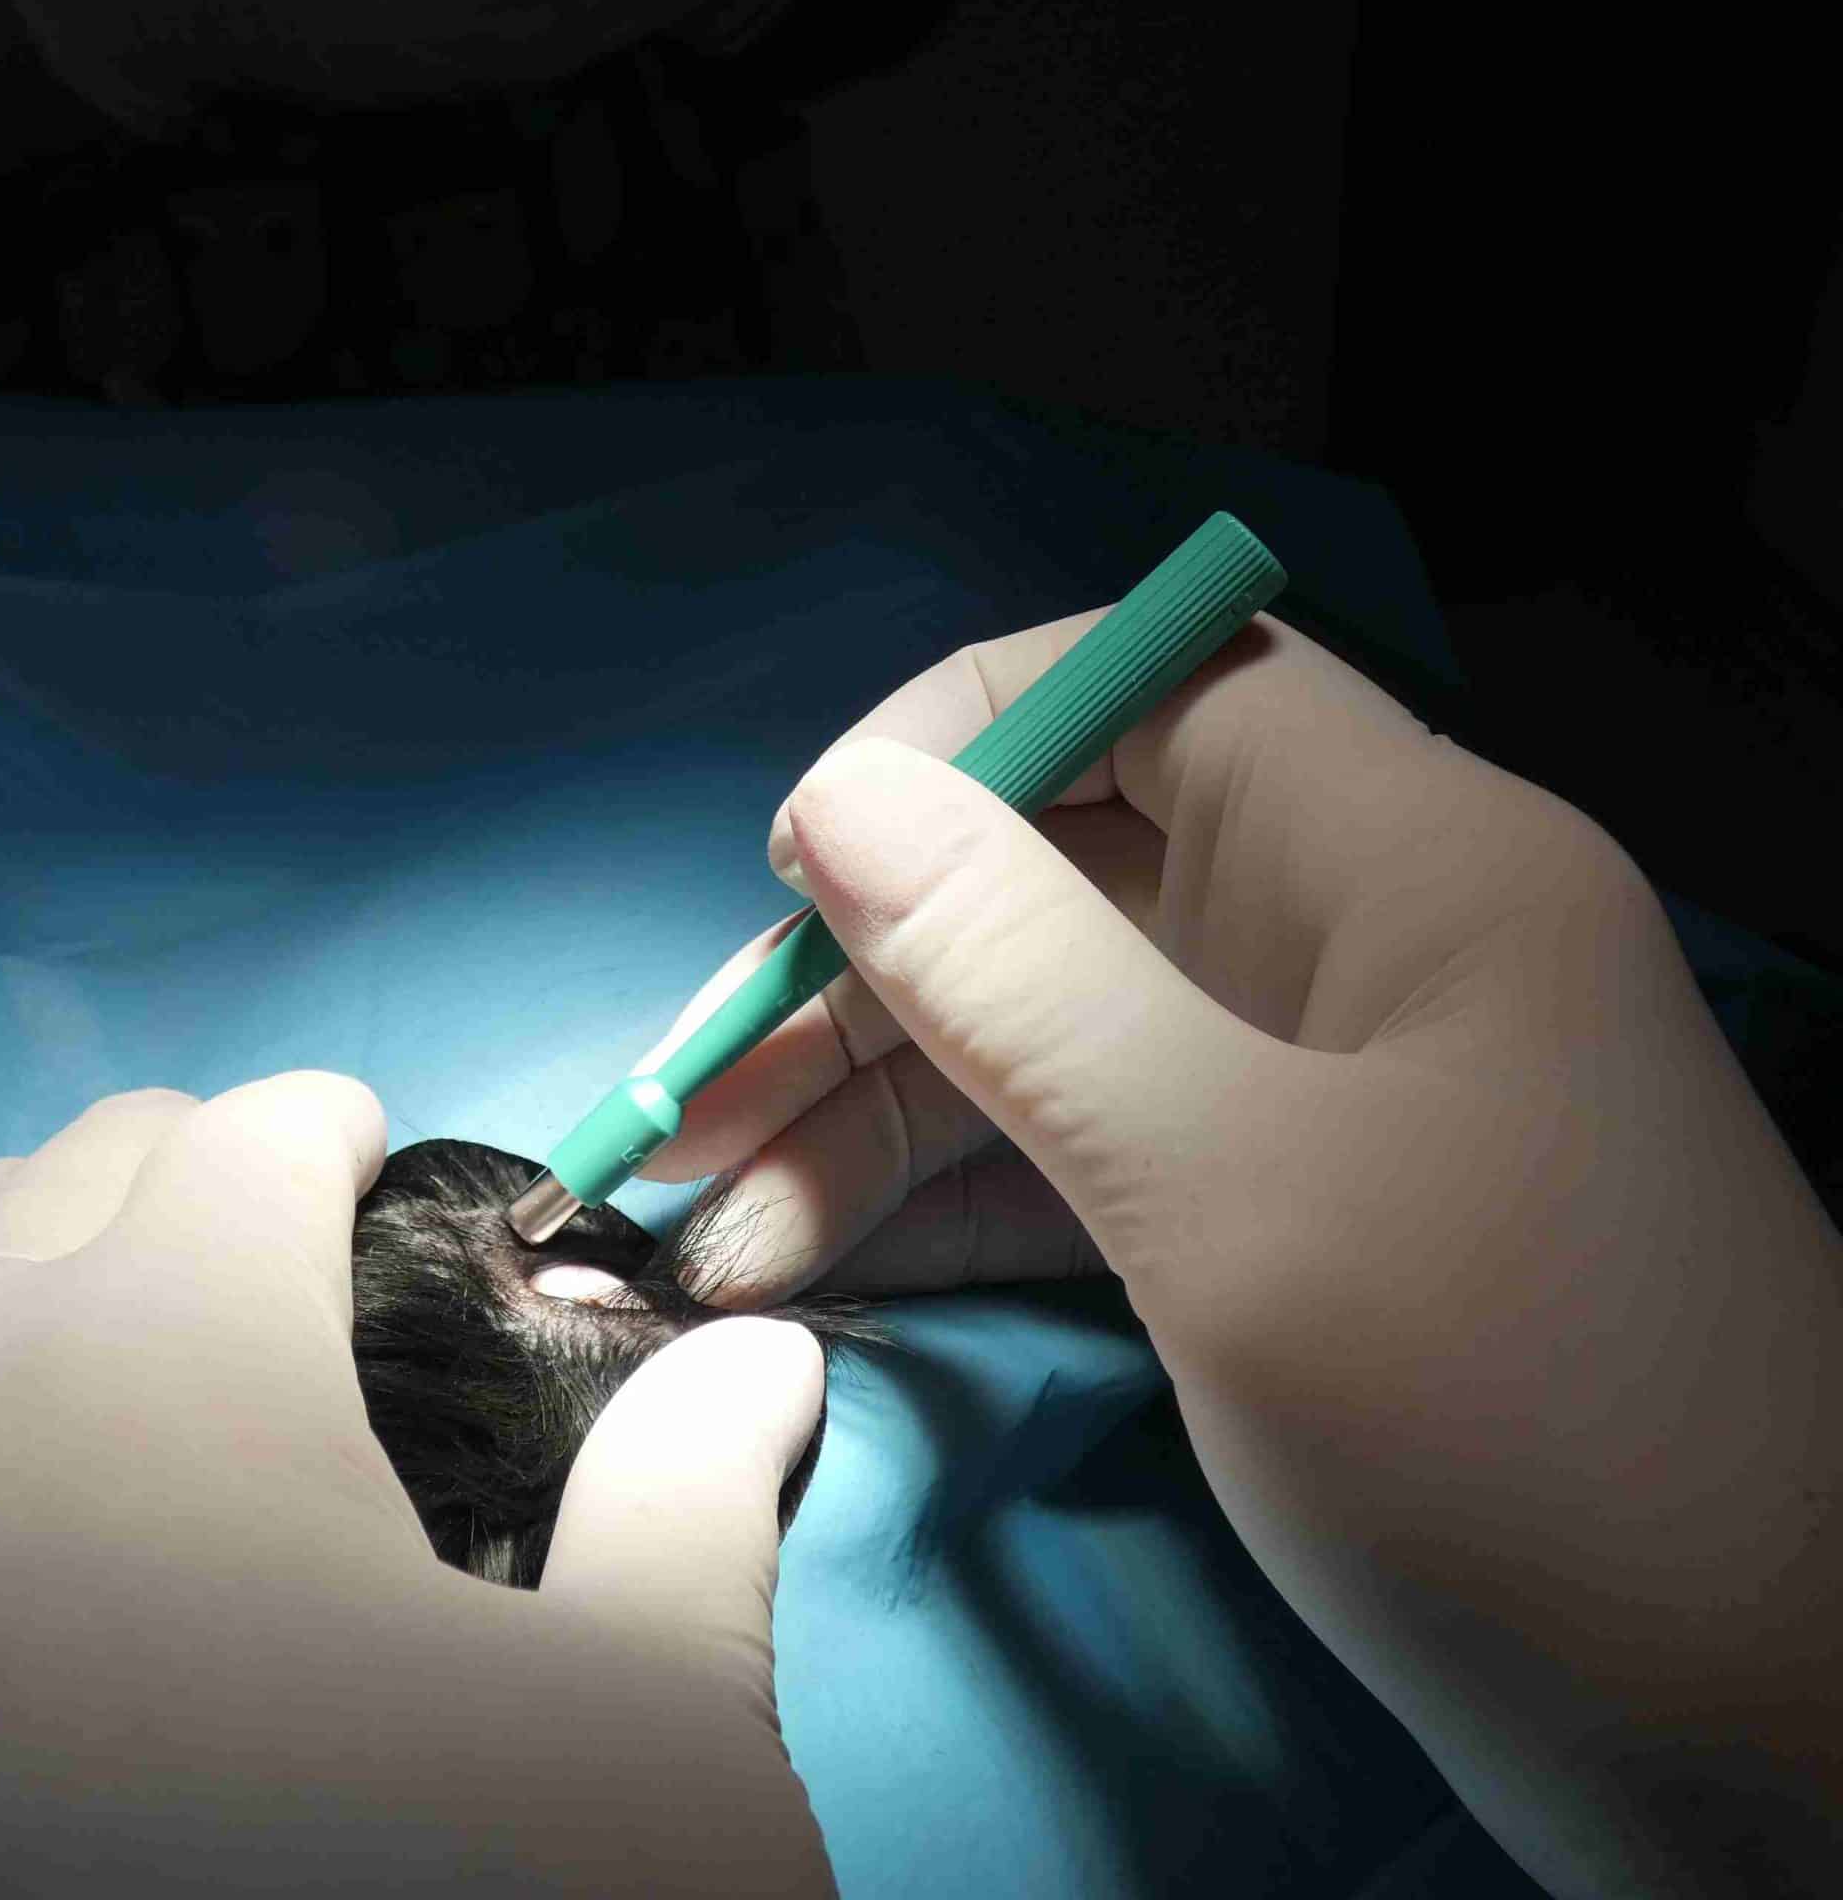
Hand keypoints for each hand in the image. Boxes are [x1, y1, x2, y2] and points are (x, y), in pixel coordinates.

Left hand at [0, 1073, 834, 1896]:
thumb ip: (696, 1509)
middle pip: (54, 1201)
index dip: (330, 1136)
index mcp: (171, 1364)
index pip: (245, 1148)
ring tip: (58, 1275)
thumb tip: (758, 1356)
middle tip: (264, 1238)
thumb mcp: (651, 1747)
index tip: (378, 1165)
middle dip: (171, 1181)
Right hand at [640, 610, 1842, 1897]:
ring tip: (707, 1234)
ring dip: (870, 1114)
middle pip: (1063, 875)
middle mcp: (1354, 946)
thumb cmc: (1519, 1430)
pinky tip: (810, 1267)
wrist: (1767, 1739)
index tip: (797, 873)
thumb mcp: (1236, 1191)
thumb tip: (835, 797)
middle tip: (687, 1115)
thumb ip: (1022, 981)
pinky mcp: (1285, 1233)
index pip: (1153, 682)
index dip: (957, 739)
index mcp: (1401, 860)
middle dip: (862, 975)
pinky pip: (1084, 1161)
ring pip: (1049, 1032)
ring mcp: (1318, 1101)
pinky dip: (950, 1204)